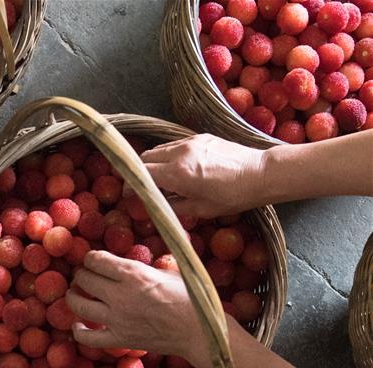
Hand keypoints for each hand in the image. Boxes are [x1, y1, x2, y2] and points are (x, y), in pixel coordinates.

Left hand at [65, 251, 211, 367]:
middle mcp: (120, 295)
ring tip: (75, 293)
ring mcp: (117, 319)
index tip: (93, 260)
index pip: (96, 260)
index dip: (91, 258)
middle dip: (82, 275)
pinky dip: (78, 331)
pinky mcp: (119, 339)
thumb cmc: (190, 298)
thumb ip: (145, 266)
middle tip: (85, 276)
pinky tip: (77, 325)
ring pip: (79, 305)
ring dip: (73, 297)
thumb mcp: (169, 271)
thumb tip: (130, 260)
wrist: (199, 331)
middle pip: (84, 279)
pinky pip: (88, 338)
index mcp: (133, 273)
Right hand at [140, 134, 266, 217]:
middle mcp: (179, 153)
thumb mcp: (200, 209)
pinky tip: (177, 168)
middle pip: (146, 157)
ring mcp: (190, 142)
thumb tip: (157, 204)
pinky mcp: (201, 137)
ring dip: (154, 162)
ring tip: (159, 177)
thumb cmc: (233, 197)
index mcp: (177, 173)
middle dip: (139, 171)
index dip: (131, 184)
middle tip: (142, 186)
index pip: (141, 173)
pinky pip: (174, 145)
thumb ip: (173, 205)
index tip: (129, 194)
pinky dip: (168, 155)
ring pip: (159, 149)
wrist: (261, 173)